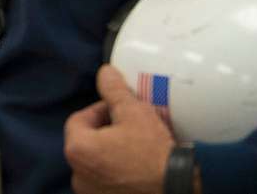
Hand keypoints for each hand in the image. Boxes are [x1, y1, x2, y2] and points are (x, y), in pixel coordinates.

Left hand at [63, 64, 177, 193]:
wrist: (178, 187)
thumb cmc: (154, 155)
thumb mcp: (134, 112)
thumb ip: (114, 90)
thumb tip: (105, 73)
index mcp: (78, 150)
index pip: (79, 119)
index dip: (99, 109)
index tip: (118, 109)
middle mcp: (78, 175)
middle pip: (87, 141)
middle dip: (105, 130)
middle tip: (128, 125)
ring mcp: (91, 192)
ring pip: (97, 162)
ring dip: (111, 151)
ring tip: (135, 145)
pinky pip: (107, 180)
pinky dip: (117, 170)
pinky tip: (137, 164)